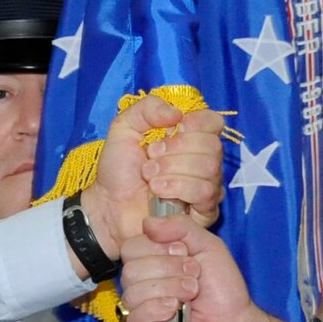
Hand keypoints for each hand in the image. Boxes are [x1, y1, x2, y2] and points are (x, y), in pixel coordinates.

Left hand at [77, 96, 225, 268]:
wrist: (109, 206)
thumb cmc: (118, 170)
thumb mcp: (124, 128)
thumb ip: (147, 108)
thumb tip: (177, 113)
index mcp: (190, 138)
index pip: (213, 122)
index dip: (196, 123)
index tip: (170, 130)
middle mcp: (204, 161)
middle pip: (212, 146)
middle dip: (176, 150)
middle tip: (150, 160)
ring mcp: (207, 187)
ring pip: (210, 169)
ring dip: (173, 170)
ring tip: (150, 178)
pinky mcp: (204, 212)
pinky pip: (206, 194)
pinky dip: (179, 188)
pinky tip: (158, 193)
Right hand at [120, 218, 322, 321]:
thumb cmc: (224, 290)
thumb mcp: (209, 247)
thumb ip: (182, 228)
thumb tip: (148, 222)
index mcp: (152, 264)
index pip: (131, 248)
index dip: (157, 250)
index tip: (185, 255)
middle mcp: (142, 287)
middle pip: (130, 270)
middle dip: (167, 271)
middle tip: (194, 279)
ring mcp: (140, 314)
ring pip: (131, 294)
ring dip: (167, 291)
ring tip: (191, 296)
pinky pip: (132, 321)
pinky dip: (154, 312)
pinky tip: (173, 313)